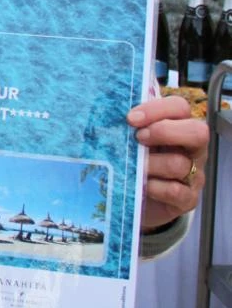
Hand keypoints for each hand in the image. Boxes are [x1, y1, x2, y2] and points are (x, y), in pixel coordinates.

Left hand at [128, 94, 207, 230]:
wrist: (136, 201)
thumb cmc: (134, 162)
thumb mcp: (132, 140)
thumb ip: (130, 126)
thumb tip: (109, 112)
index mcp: (180, 126)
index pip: (180, 107)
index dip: (156, 109)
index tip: (131, 118)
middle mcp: (193, 149)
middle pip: (197, 132)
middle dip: (164, 132)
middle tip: (138, 138)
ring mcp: (194, 175)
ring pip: (179, 163)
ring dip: (151, 163)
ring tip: (132, 166)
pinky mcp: (188, 199)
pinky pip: (174, 191)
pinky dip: (154, 187)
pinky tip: (141, 186)